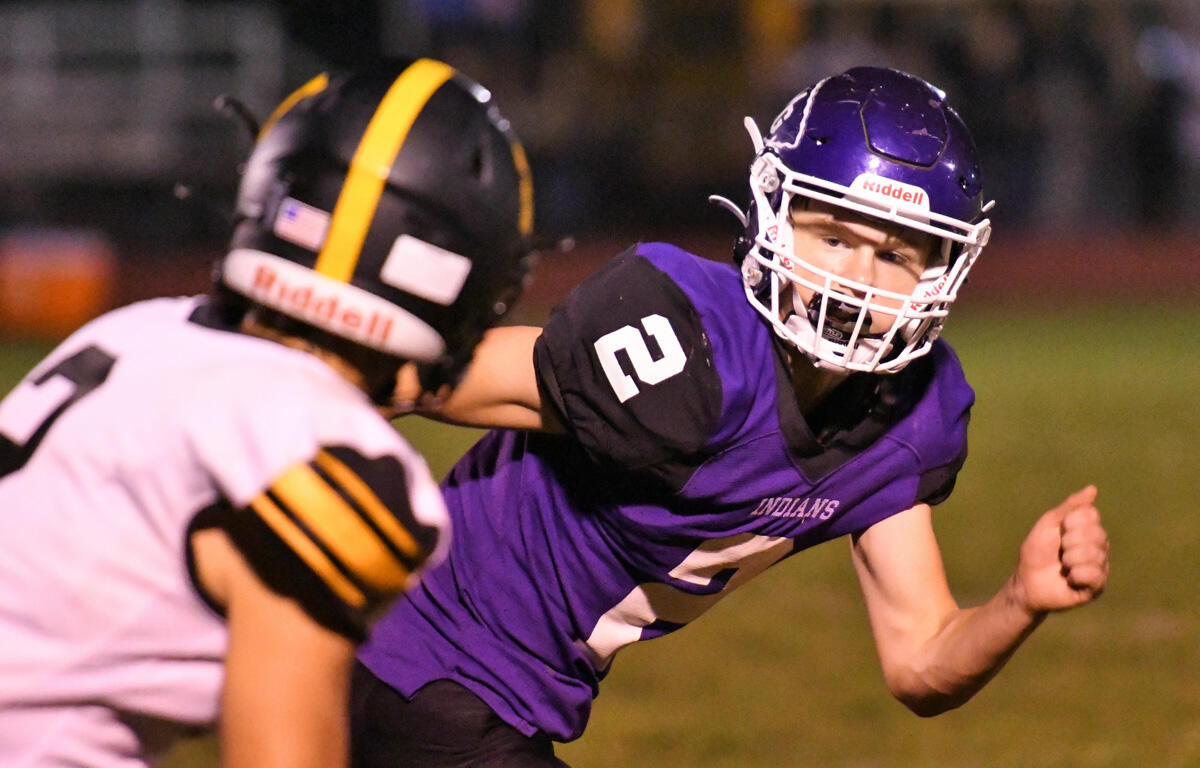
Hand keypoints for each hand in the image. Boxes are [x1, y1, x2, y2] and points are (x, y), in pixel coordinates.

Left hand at [1012, 485, 1109, 614]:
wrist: (1027, 582)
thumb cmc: (1036, 552)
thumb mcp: (1049, 524)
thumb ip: (1070, 507)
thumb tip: (1093, 488)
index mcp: (1089, 530)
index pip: (1092, 515)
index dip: (1071, 522)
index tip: (1059, 531)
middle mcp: (1099, 546)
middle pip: (1096, 533)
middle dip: (1069, 542)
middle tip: (1060, 552)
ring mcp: (1100, 566)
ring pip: (1095, 554)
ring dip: (1070, 560)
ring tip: (1063, 567)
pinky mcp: (1098, 586)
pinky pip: (1094, 574)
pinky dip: (1076, 575)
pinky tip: (1070, 579)